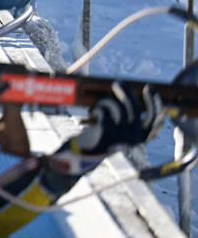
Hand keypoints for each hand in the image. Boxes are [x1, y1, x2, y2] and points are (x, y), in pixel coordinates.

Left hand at [48, 83, 162, 175]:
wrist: (83, 155)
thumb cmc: (101, 138)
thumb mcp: (119, 131)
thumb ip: (128, 120)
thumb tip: (131, 96)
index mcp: (140, 138)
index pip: (152, 118)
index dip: (153, 102)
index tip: (148, 88)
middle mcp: (134, 139)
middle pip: (134, 108)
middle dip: (126, 92)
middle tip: (118, 83)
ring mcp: (121, 136)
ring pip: (118, 107)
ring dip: (107, 102)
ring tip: (100, 105)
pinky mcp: (106, 132)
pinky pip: (105, 110)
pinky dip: (99, 108)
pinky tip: (94, 113)